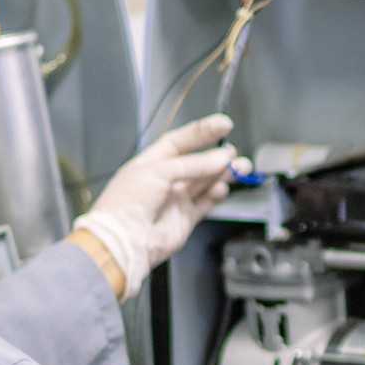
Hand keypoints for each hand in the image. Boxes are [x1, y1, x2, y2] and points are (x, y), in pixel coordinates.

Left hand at [73, 114, 249, 299]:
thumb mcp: (158, 171)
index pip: (180, 142)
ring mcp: (175, 200)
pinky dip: (216, 194)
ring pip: (205, 182)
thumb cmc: (127, 203)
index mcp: (150, 163)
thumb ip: (192, 164)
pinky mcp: (185, 218)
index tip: (223, 126)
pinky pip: (206, 202)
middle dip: (217, 156)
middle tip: (233, 153)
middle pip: (197, 162)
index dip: (202, 132)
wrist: (126, 239)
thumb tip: (219, 159)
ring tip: (239, 168)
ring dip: (223, 173)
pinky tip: (222, 187)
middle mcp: (164, 181)